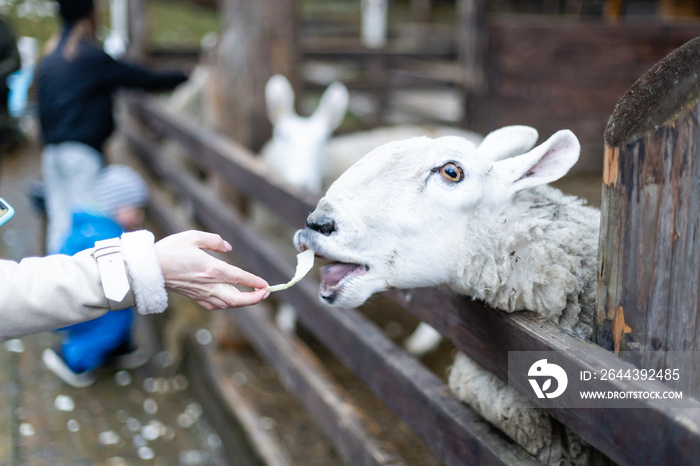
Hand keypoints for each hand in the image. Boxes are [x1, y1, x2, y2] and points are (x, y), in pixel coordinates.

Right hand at [154, 230, 268, 309]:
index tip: (266, 284)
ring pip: (228, 305)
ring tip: (255, 296)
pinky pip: (217, 305)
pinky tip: (233, 299)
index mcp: (211, 269)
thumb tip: (228, 248)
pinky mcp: (195, 298)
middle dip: (254, 299)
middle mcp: (209, 284)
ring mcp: (202, 294)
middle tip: (266, 293)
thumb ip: (214, 240)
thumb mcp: (193, 236)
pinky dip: (229, 304)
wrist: (148, 269)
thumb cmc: (170, 250)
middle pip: (237, 299)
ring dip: (244, 302)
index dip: (255, 282)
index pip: (239, 278)